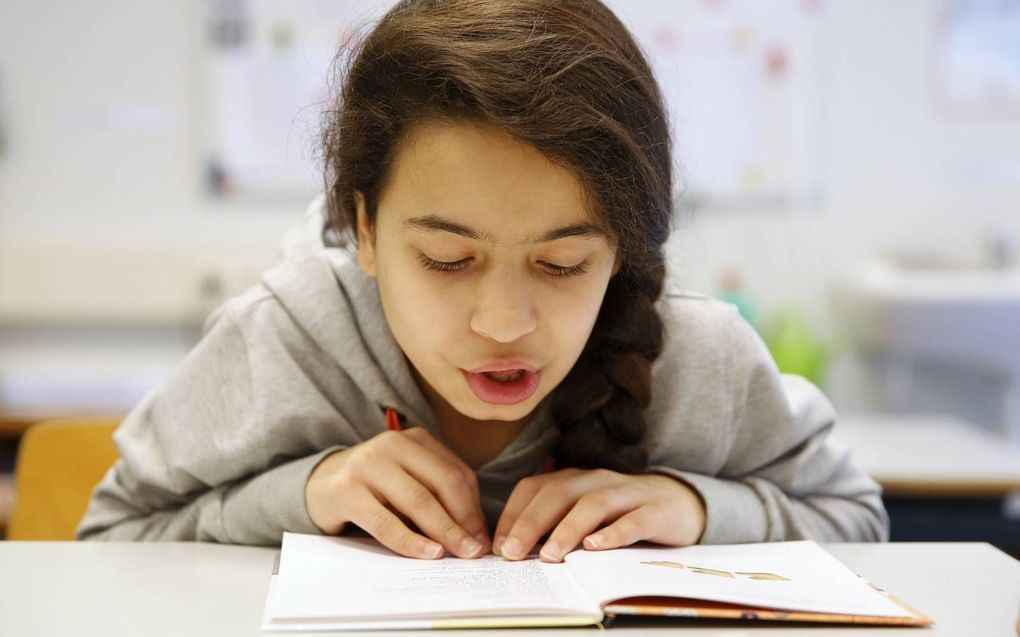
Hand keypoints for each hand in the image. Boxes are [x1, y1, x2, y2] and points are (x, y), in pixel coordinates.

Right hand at [305, 428, 489, 558]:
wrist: (321, 484)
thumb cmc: (376, 487)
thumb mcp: (409, 480)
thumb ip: (439, 496)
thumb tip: (476, 534)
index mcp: (415, 439)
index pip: (457, 472)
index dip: (474, 508)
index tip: (483, 537)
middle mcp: (392, 444)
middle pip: (443, 483)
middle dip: (464, 520)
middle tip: (476, 550)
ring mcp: (367, 464)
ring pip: (418, 500)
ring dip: (445, 531)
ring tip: (459, 554)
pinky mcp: (346, 490)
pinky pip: (386, 522)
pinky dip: (411, 541)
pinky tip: (429, 553)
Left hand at [492, 468, 705, 561]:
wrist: (678, 502)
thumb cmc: (621, 512)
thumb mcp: (584, 512)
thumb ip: (554, 523)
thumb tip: (513, 550)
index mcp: (574, 479)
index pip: (534, 488)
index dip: (513, 515)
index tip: (497, 545)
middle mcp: (597, 480)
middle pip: (557, 494)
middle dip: (530, 523)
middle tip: (511, 553)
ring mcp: (627, 494)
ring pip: (593, 505)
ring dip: (567, 529)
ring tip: (549, 555)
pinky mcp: (655, 512)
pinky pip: (633, 521)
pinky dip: (613, 534)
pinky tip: (595, 547)